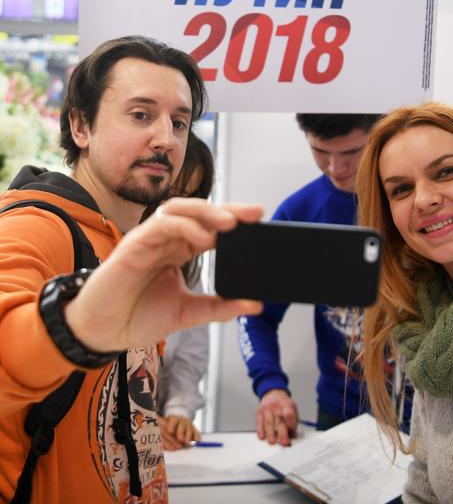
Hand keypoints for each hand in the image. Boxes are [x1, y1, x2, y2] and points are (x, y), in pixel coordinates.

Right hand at [65, 198, 263, 351]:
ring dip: (206, 212)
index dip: (235, 220)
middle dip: (227, 209)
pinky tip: (201, 238)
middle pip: (199, 211)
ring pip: (178, 209)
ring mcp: (149, 240)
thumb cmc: (137, 316)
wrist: (102, 334)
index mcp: (180, 251)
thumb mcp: (188, 313)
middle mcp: (167, 240)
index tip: (260, 221)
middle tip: (254, 214)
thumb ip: (220, 307)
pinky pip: (159, 226)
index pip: (211, 227)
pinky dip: (182, 227)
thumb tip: (256, 305)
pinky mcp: (133, 246)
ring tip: (230, 224)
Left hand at [159, 414, 200, 450]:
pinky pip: (197, 432)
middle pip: (182, 425)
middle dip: (181, 432)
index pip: (173, 420)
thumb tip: (157, 440)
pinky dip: (197, 437)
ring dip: (189, 436)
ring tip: (187, 443)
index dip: (171, 425)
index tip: (170, 431)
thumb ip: (161, 433)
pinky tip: (196, 441)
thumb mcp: (164, 426)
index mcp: (174, 419)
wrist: (179, 421)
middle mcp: (182, 421)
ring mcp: (189, 425)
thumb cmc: (168, 427)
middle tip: (180, 439)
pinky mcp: (194, 430)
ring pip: (190, 429)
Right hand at [256, 389, 298, 445]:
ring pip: (269, 423)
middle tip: (284, 442)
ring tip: (272, 442)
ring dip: (270, 434)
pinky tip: (262, 436)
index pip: (290, 414)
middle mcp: (276, 406)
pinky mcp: (259, 412)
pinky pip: (259, 422)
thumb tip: (292, 436)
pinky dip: (260, 430)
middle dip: (282, 433)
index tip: (293, 434)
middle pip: (279, 421)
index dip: (291, 424)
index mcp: (287, 404)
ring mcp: (267, 408)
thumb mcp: (292, 408)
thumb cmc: (283, 404)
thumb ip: (293, 421)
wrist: (272, 392)